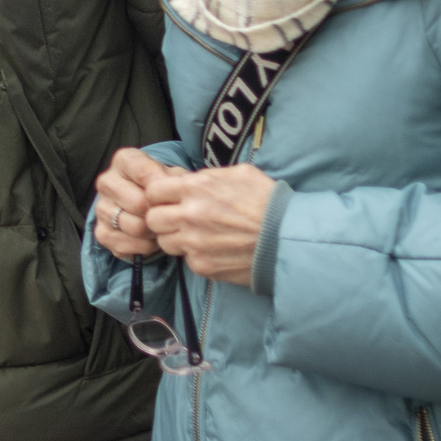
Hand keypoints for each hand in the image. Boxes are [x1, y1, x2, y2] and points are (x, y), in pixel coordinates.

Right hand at [92, 147, 167, 259]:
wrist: (151, 208)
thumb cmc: (163, 189)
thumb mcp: (174, 178)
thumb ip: (177, 181)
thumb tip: (177, 191)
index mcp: (124, 161)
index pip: (144, 172)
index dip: (163, 188)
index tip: (173, 194)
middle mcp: (107, 181)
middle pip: (138, 203)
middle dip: (158, 214)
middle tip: (168, 217)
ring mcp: (101, 207)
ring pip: (133, 226)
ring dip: (152, 233)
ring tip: (161, 228)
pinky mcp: (100, 231)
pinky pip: (124, 244)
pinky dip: (142, 247)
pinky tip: (150, 240)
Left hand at [141, 163, 278, 287]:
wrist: (288, 238)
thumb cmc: (267, 202)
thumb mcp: (239, 174)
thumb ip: (206, 177)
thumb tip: (188, 181)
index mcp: (196, 188)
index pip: (153, 191)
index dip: (159, 196)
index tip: (168, 199)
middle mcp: (190, 216)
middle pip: (152, 219)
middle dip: (161, 218)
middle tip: (177, 219)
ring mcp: (194, 244)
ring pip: (165, 242)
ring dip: (176, 238)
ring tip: (196, 235)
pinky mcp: (203, 266)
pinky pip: (186, 259)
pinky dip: (196, 255)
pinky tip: (214, 249)